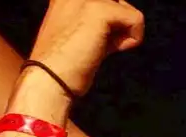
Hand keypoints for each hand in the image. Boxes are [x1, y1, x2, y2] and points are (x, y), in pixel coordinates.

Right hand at [27, 0, 144, 96]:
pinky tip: (110, 51)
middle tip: (95, 46)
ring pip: (127, 10)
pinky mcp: (99, 10)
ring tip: (98, 48)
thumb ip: (94, 22)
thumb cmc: (61, 65)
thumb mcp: (76, 33)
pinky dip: (132, 40)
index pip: (106, 3)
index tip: (89, 41)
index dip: (107, 25)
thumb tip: (121, 23)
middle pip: (117, 4)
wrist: (49, 80)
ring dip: (121, 34)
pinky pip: (136, 19)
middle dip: (116, 26)